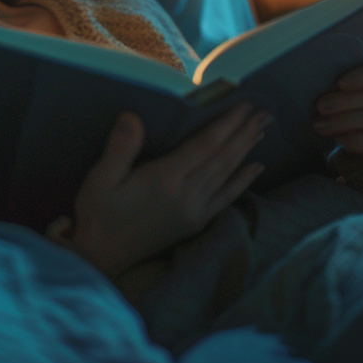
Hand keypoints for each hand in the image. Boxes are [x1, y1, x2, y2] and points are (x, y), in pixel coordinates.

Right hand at [68, 104, 268, 278]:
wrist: (101, 256)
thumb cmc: (98, 213)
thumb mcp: (100, 179)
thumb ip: (119, 148)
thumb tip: (131, 116)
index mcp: (164, 180)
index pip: (204, 146)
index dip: (226, 124)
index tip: (243, 105)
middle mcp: (186, 195)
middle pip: (223, 158)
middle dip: (243, 133)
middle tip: (264, 113)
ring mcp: (194, 211)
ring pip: (227, 174)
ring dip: (246, 150)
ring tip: (263, 129)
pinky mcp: (195, 222)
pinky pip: (226, 198)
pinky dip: (242, 181)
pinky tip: (256, 168)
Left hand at [313, 61, 362, 166]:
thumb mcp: (362, 94)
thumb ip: (351, 87)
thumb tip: (327, 87)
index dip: (362, 77)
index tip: (339, 83)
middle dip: (345, 102)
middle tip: (320, 107)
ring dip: (345, 121)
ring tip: (322, 125)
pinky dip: (358, 140)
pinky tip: (341, 140)